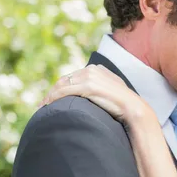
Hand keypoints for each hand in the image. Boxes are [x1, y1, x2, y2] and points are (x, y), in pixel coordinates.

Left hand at [40, 65, 156, 126]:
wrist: (133, 108)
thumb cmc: (124, 104)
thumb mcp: (112, 90)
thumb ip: (101, 87)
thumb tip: (93, 95)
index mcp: (97, 69)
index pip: (73, 76)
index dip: (60, 86)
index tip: (52, 97)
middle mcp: (92, 69)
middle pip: (64, 79)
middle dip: (52, 91)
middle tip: (43, 104)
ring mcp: (89, 77)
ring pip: (61, 85)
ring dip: (49, 96)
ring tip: (42, 106)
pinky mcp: (87, 86)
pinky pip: (64, 92)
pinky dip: (53, 98)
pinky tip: (47, 105)